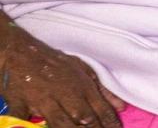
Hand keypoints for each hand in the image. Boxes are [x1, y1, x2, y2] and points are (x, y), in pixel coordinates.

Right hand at [0, 23, 124, 126]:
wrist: (21, 52)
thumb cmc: (54, 63)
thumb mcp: (84, 70)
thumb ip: (103, 90)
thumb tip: (122, 106)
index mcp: (82, 86)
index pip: (102, 109)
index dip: (111, 123)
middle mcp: (66, 93)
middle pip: (84, 118)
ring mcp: (43, 99)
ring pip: (61, 122)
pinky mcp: (21, 103)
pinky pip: (23, 118)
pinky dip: (25, 125)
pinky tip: (33, 127)